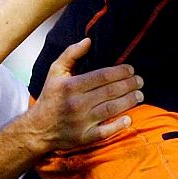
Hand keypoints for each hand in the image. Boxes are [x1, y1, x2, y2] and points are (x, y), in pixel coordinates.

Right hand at [26, 39, 142, 151]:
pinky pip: (105, 132)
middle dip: (129, 85)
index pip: (102, 76)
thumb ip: (71, 54)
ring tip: (140, 95)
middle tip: (140, 81)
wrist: (38, 128)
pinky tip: (129, 118)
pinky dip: (118, 125)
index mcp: (71, 86)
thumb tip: (88, 40)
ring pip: (111, 109)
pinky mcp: (84, 138)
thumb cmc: (50, 97)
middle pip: (110, 92)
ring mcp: (81, 122)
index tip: (131, 69)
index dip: (120, 72)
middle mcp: (76, 104)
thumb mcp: (55, 72)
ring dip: (129, 101)